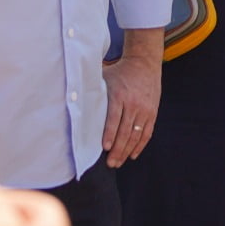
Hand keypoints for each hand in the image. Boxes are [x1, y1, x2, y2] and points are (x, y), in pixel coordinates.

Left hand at [101, 45, 159, 167]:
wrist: (145, 62)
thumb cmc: (120, 71)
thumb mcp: (104, 77)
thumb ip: (91, 90)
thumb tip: (72, 101)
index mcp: (119, 95)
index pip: (114, 118)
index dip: (109, 133)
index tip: (104, 148)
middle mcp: (134, 103)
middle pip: (126, 130)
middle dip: (118, 149)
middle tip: (110, 163)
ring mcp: (145, 108)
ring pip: (137, 134)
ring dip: (127, 150)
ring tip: (119, 162)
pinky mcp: (152, 111)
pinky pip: (147, 131)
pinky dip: (140, 144)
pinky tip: (133, 154)